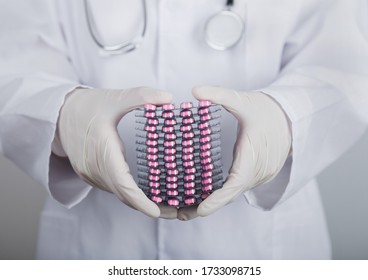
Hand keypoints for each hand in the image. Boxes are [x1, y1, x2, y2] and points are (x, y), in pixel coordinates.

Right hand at [55, 87, 176, 218]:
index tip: (156, 213)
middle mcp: (94, 168)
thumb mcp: (114, 97)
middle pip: (123, 195)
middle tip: (175, 213)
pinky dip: (130, 195)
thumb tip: (169, 97)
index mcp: (102, 150)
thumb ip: (141, 96)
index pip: (121, 182)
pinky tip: (147, 196)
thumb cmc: (87, 106)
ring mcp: (91, 174)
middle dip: (148, 207)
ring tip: (167, 207)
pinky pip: (113, 189)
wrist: (58, 115)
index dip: (139, 200)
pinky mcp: (91, 175)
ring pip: (118, 194)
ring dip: (140, 203)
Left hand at [178, 86, 290, 219]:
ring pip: (233, 193)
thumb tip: (194, 91)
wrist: (291, 117)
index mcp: (254, 155)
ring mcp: (259, 175)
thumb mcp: (243, 99)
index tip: (201, 210)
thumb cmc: (266, 110)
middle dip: (207, 206)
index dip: (219, 198)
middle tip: (180, 213)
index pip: (236, 183)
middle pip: (231, 194)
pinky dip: (221, 195)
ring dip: (212, 202)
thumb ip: (220, 94)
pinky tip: (202, 196)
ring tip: (184, 210)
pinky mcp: (257, 174)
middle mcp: (258, 171)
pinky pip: (237, 188)